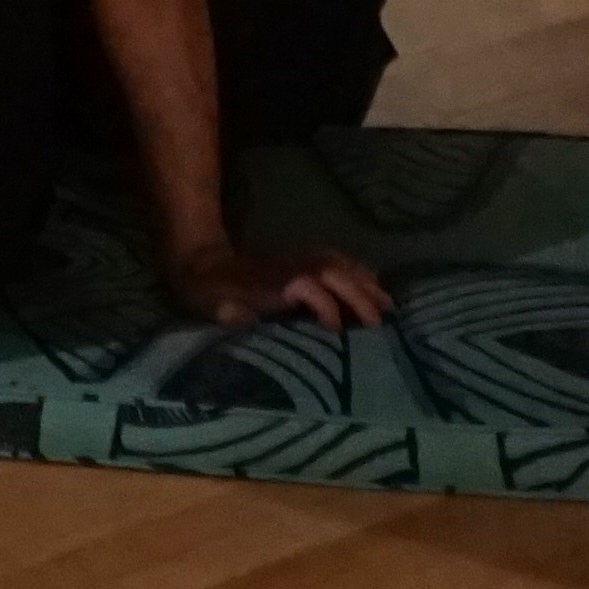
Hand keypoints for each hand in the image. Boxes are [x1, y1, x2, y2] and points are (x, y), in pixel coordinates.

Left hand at [167, 235, 392, 329]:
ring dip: (362, 281)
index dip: (320, 302)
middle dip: (356, 293)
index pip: (302, 284)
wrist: (200, 261)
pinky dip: (358, 272)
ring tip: (388, 305)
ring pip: (336, 264)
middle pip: (328, 272)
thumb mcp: (205, 302)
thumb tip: (238, 314)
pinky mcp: (301, 264)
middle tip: (380, 321)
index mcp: (268, 282)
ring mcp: (296, 262)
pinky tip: (374, 287)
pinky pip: (336, 262)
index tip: (336, 327)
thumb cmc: (205, 291)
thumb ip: (222, 309)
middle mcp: (288, 268)